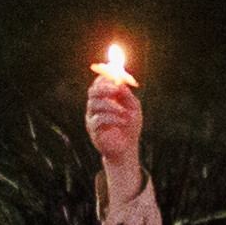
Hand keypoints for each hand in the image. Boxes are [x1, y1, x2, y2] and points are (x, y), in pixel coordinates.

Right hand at [85, 67, 143, 182]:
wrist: (127, 149)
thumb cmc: (130, 126)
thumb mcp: (133, 108)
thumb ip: (127, 95)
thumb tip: (120, 83)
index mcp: (105, 98)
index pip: (99, 82)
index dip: (106, 76)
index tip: (117, 75)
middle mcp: (95, 106)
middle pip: (92, 91)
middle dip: (104, 88)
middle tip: (117, 89)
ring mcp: (92, 117)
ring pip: (94, 104)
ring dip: (111, 105)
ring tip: (124, 112)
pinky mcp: (93, 130)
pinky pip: (98, 119)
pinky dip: (112, 118)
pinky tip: (123, 121)